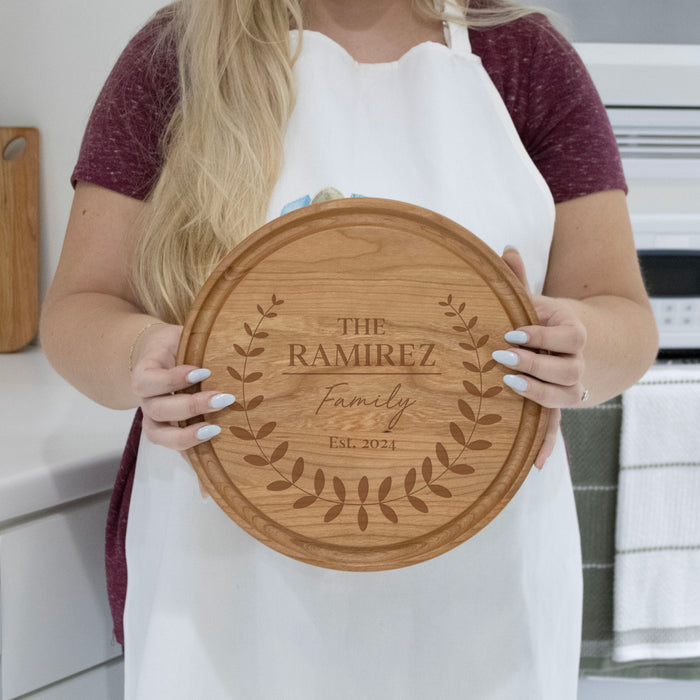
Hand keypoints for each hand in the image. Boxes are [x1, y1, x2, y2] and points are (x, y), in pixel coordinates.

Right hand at [129, 322, 234, 450]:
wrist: (160, 357)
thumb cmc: (176, 346)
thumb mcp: (182, 336)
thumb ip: (198, 340)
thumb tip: (231, 342)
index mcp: (144, 372)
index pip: (148, 381)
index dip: (173, 379)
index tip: (203, 372)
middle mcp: (145, 398)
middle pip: (157, 409)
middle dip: (191, 406)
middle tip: (224, 398)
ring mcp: (152, 418)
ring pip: (159, 434)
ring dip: (188, 433)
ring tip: (216, 428)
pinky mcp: (164, 431)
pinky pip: (171, 445)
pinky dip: (189, 446)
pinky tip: (212, 440)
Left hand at [495, 248, 587, 468]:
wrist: (592, 342)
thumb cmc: (553, 319)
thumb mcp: (540, 299)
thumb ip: (520, 279)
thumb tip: (504, 250)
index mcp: (572, 330)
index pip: (563, 333)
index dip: (538, 333)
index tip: (510, 331)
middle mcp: (577, 359)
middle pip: (564, 365)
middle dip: (534, 361)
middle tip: (502, 356)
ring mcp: (572, 384)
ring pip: (564, 394)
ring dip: (538, 393)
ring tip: (509, 384)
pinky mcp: (561, 403)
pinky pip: (557, 425)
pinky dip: (548, 445)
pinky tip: (535, 463)